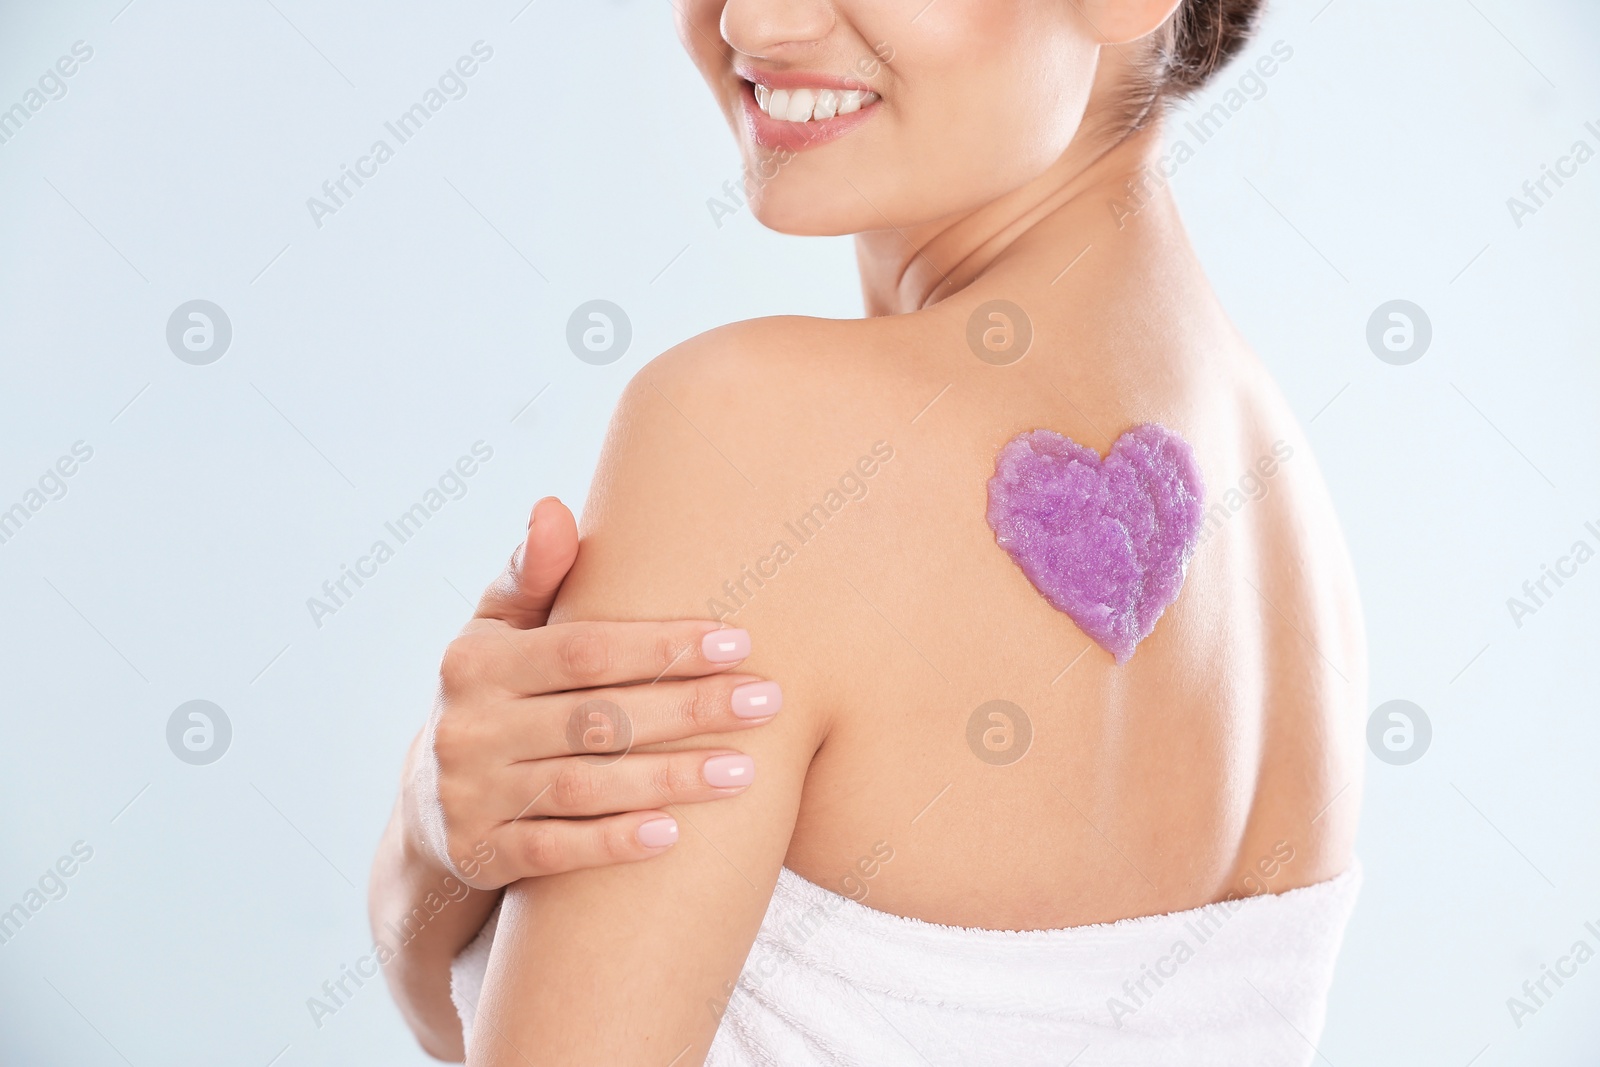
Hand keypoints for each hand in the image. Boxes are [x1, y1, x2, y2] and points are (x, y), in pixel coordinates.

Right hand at [402, 497, 778, 890]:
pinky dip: (613, 843)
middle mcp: (468, 727)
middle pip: (596, 718)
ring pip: (583, 786)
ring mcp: (471, 795)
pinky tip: (673, 835)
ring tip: (743, 772)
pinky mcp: (480, 853)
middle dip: (688, 708)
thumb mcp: (496, 632)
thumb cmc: (494, 695)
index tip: (737, 642)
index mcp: (476, 662)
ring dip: (668, 781)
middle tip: (766, 701)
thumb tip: (552, 508)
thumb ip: (531, 575)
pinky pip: (556, 850)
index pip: (583, 651)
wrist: (430, 805)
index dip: (662, 647)